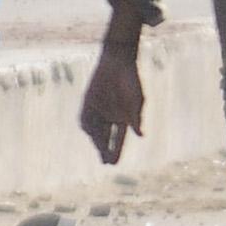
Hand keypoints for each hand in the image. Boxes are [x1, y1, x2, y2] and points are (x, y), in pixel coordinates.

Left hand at [79, 46, 145, 164]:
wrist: (117, 62)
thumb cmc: (131, 80)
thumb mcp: (136, 99)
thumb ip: (136, 117)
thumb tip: (140, 135)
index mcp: (123, 118)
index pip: (118, 140)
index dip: (116, 152)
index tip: (114, 164)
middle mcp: (109, 117)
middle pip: (105, 139)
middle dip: (104, 151)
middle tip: (105, 163)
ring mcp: (98, 111)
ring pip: (94, 131)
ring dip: (97, 141)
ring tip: (100, 149)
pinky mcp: (87, 103)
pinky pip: (85, 120)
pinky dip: (87, 127)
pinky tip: (90, 131)